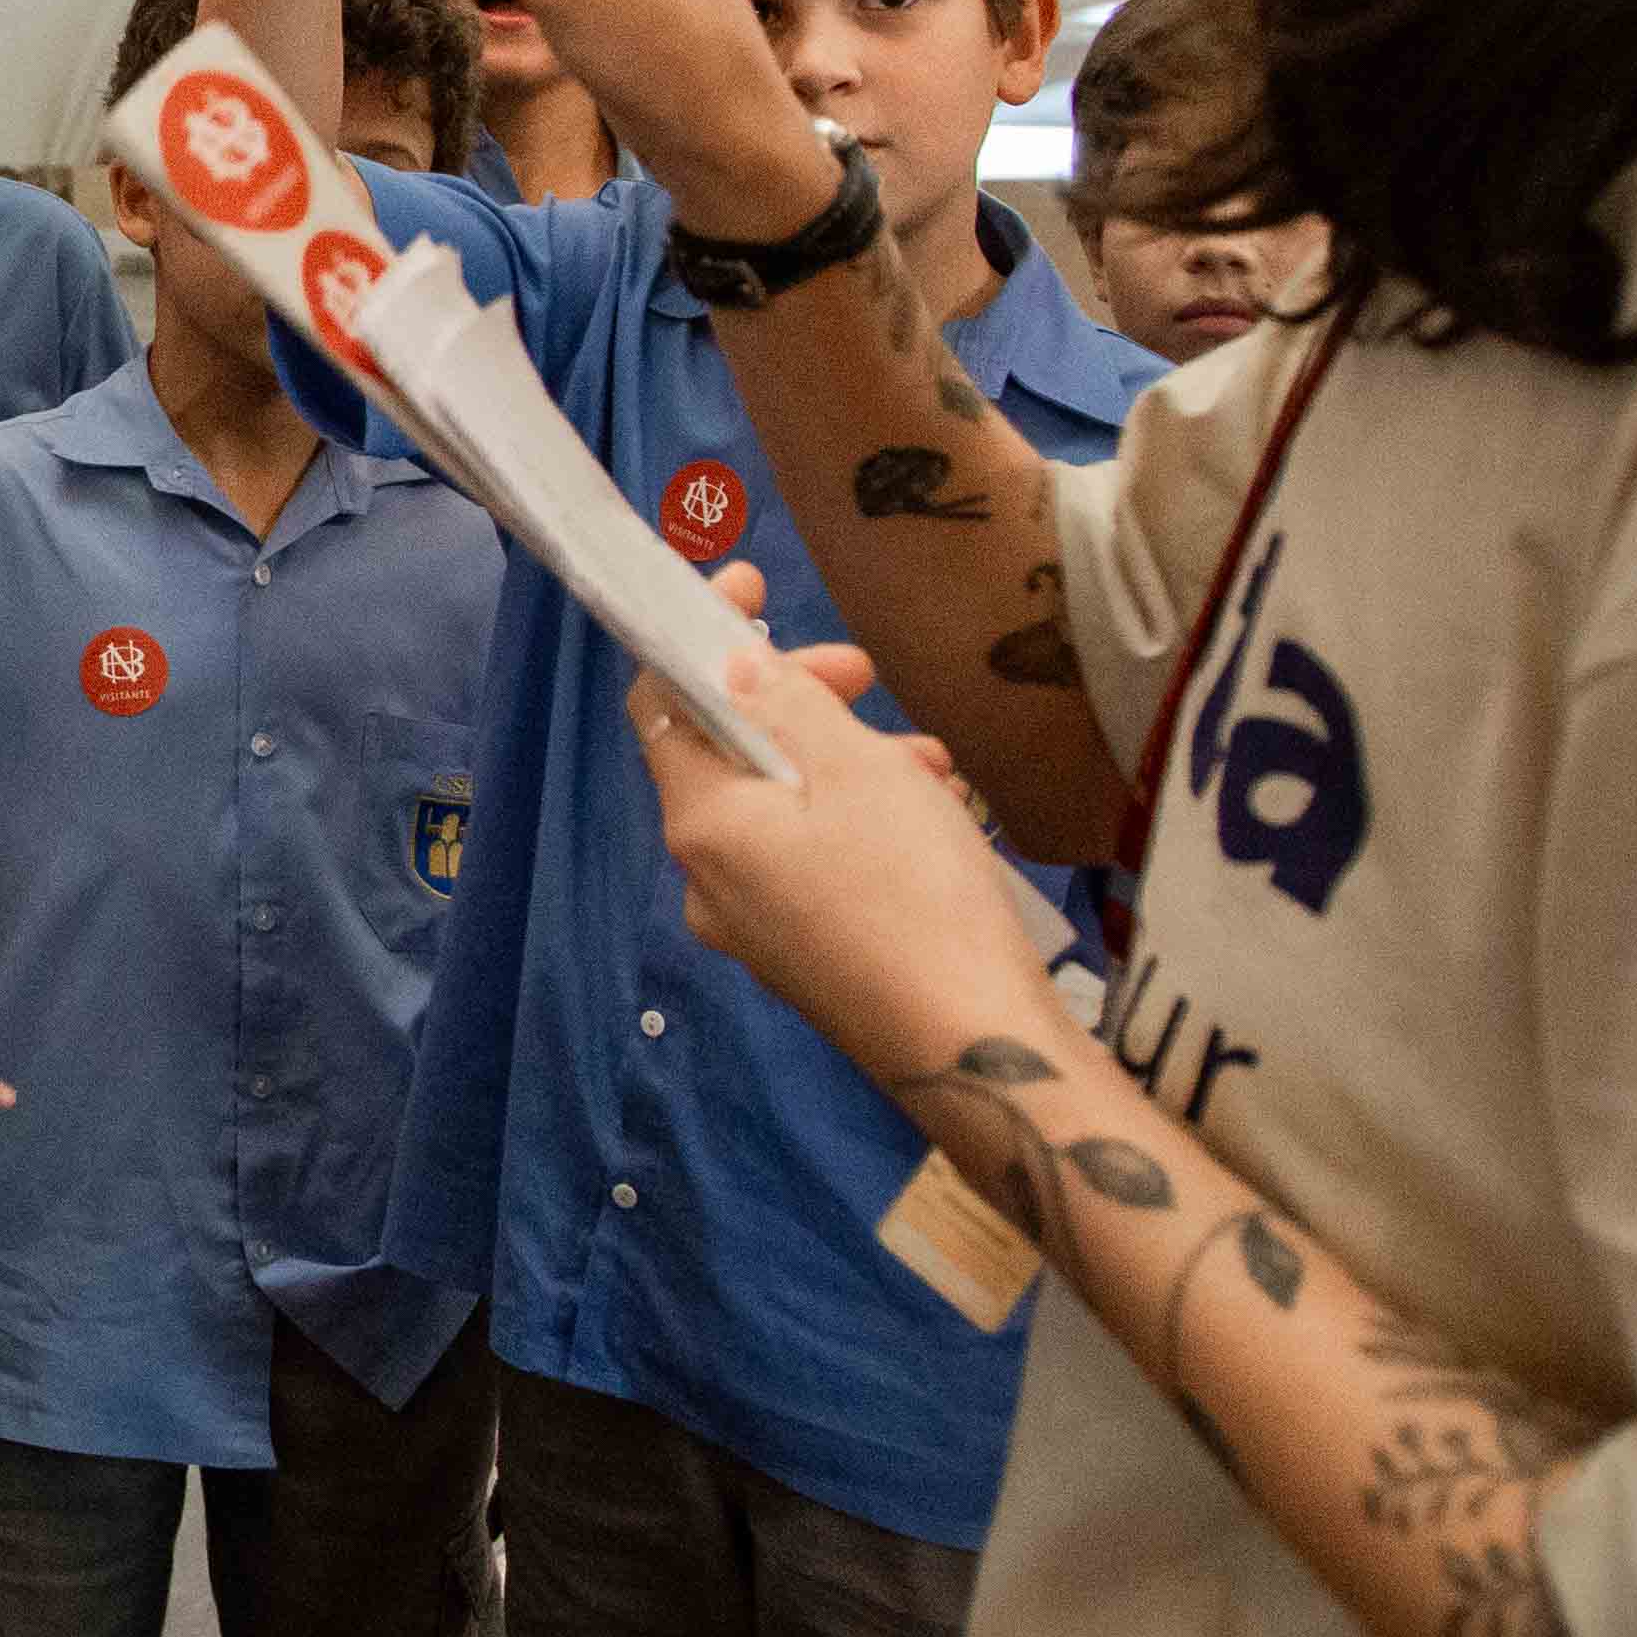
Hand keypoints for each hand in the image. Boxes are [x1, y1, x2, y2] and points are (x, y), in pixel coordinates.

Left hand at [625, 564, 1026, 1087]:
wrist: (974, 1050)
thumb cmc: (915, 895)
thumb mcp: (858, 772)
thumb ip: (786, 707)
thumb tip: (729, 661)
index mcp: (700, 824)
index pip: (662, 706)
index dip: (697, 637)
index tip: (752, 586)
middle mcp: (706, 879)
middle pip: (728, 755)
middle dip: (794, 699)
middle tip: (864, 672)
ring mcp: (752, 927)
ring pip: (782, 808)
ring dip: (845, 760)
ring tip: (930, 756)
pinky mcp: (802, 958)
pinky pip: (812, 860)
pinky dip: (858, 819)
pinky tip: (935, 814)